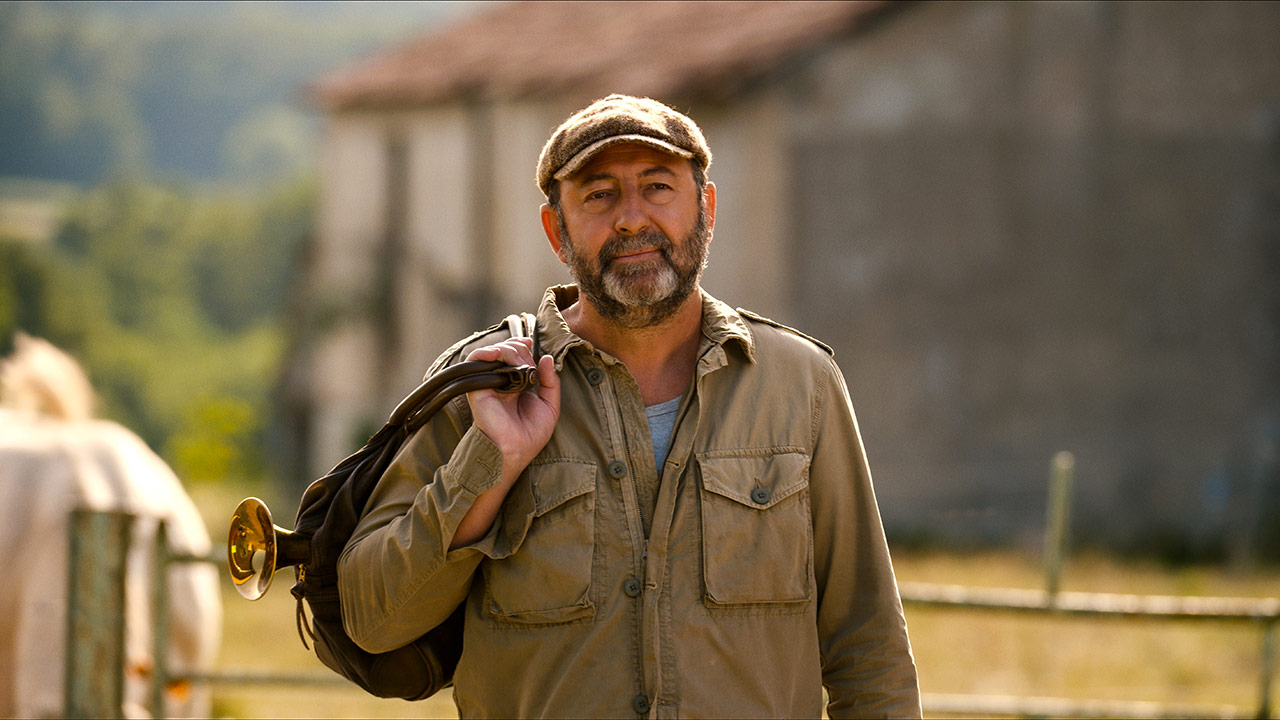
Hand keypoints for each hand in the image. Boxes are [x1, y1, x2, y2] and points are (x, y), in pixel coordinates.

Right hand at [464, 337, 559, 477]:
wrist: (515, 451)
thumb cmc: (530, 435)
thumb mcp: (550, 406)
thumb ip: (551, 381)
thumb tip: (546, 358)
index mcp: (515, 386)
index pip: (516, 357)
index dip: (522, 346)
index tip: (531, 344)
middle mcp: (500, 383)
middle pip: (505, 351)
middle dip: (519, 348)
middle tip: (528, 359)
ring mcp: (488, 384)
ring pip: (493, 352)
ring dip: (507, 349)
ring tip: (517, 360)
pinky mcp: (477, 387)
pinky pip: (475, 362)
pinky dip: (484, 352)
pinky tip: (497, 354)